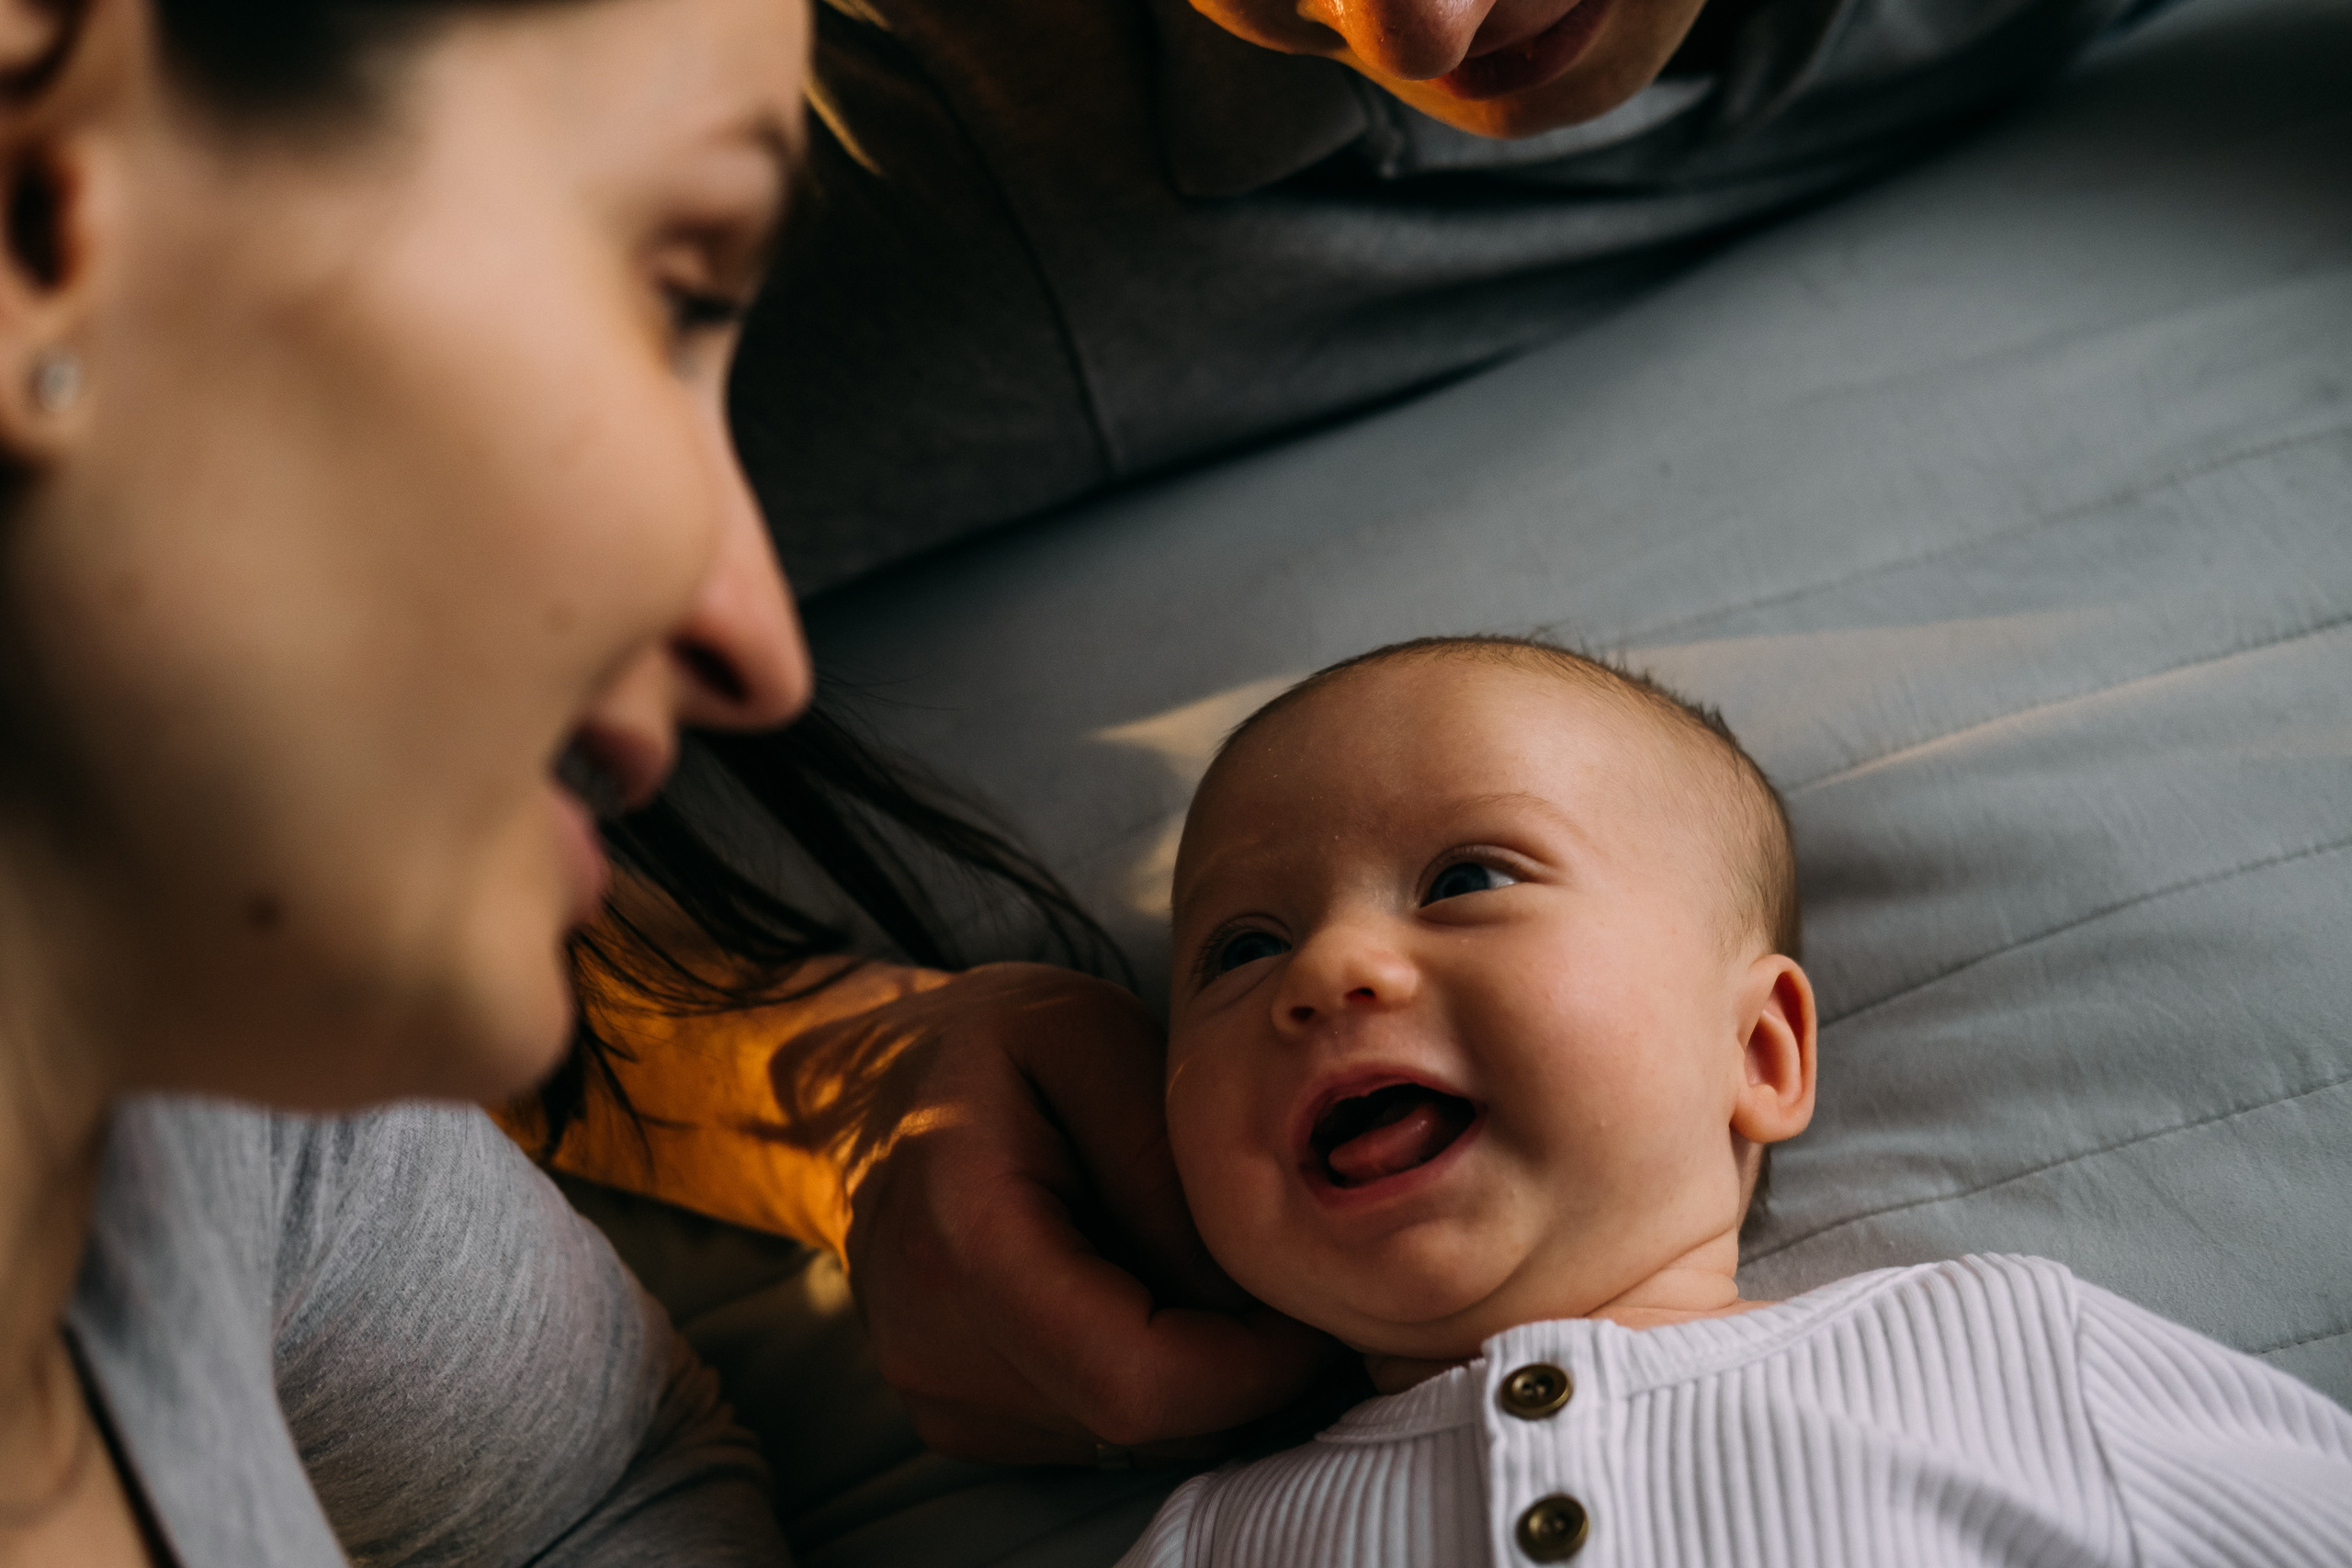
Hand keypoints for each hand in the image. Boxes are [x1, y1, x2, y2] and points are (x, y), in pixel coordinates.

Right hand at [783, 962, 1335, 1462]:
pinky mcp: (952, 1412)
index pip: (1138, 1381)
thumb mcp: (1097, 1040)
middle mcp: (930, 1341)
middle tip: (1283, 1280)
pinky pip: (1090, 1429)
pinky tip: (1140, 1287)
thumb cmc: (992, 1045)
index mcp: (962, 1240)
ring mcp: (933, 1390)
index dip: (1254, 1368)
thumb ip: (1169, 1163)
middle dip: (1240, 1369)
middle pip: (1139, 1421)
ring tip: (1200, 1262)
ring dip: (1196, 1372)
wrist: (867, 1088)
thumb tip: (1250, 1291)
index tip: (1315, 1306)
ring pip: (1124, 1438)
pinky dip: (1146, 1376)